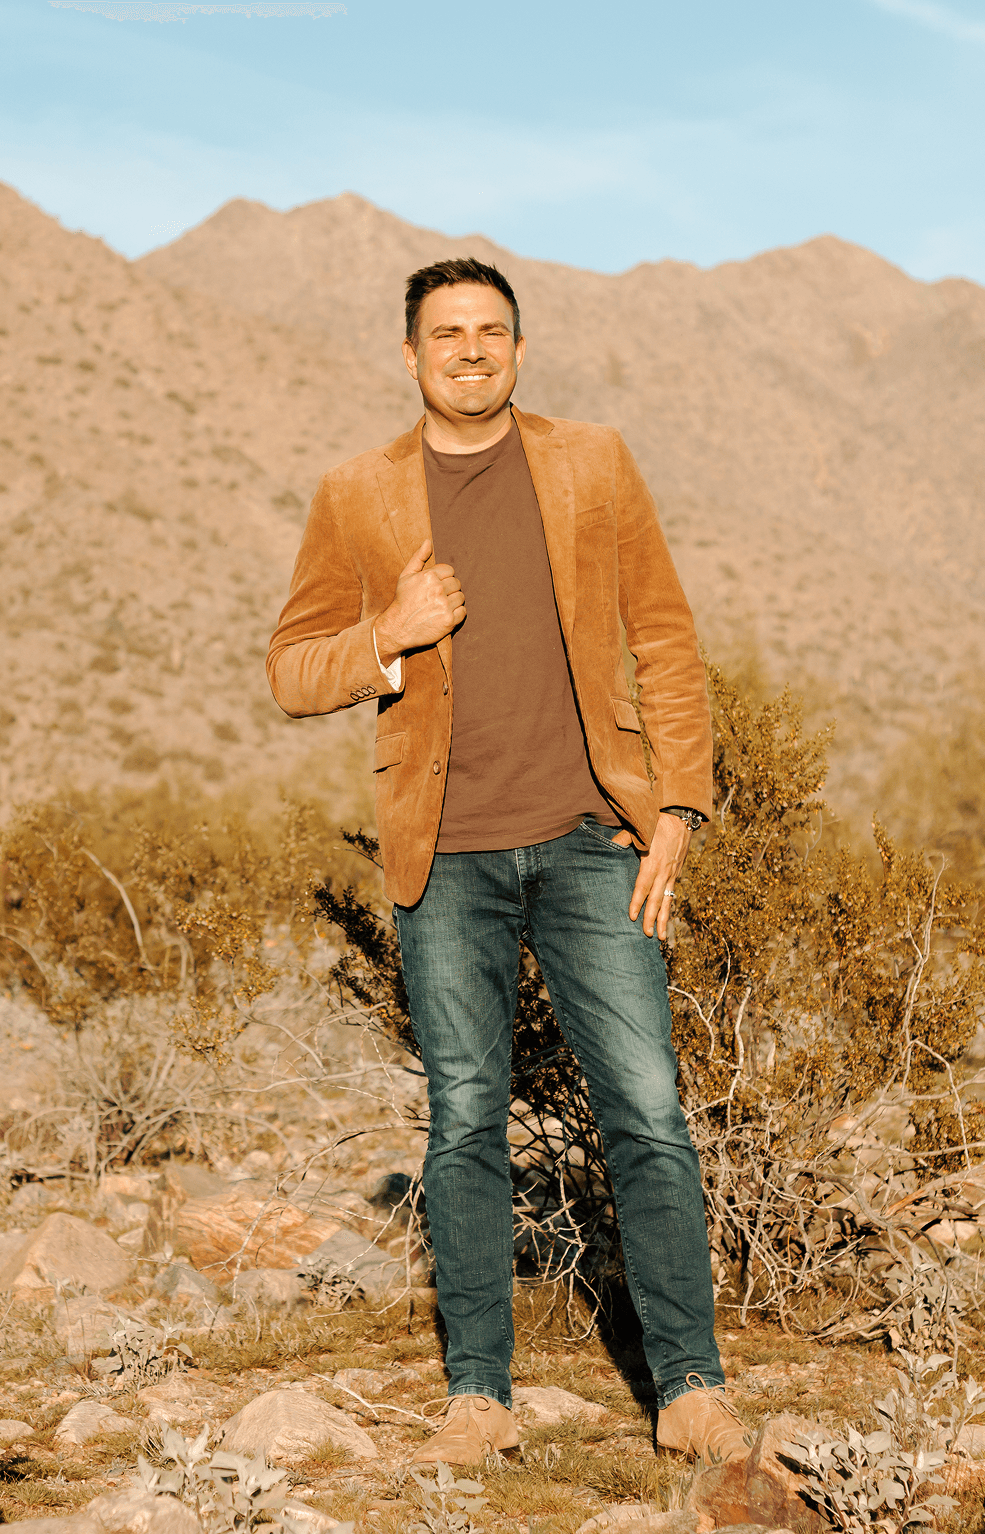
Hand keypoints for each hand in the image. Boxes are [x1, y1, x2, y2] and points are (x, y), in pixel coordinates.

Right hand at [374, 539, 465, 662]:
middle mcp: (438, 589)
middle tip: (437, 598)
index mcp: (429, 576)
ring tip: (440, 606)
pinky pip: (463, 612)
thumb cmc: (403, 600)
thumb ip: (418, 557)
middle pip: (456, 584)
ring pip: (461, 597)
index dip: (443, 579)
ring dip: (453, 602)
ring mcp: (444, 606)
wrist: (397, 628)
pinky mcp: (449, 621)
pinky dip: (457, 614)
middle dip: (449, 590)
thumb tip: (428, 541)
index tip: (435, 587)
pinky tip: (445, 615)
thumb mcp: (406, 576)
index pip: (450, 571)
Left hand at [614, 814, 691, 939]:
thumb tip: (610, 844)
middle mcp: (663, 872)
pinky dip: (668, 909)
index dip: (637, 901)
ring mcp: (671, 874)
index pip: (643, 886)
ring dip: (663, 920)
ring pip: (666, 901)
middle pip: (656, 899)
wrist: (680, 818)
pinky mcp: (676, 874)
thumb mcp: (640, 829)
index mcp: (652, 862)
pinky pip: (671, 895)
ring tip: (660, 937)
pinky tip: (665, 921)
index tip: (632, 916)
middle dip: (651, 918)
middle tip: (647, 934)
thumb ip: (624, 838)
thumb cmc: (657, 823)